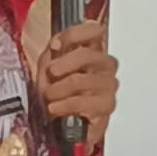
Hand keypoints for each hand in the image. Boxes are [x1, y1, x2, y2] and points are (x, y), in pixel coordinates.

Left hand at [37, 20, 118, 153]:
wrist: (58, 124)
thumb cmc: (56, 91)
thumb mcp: (48, 64)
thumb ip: (55, 49)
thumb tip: (58, 43)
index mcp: (92, 49)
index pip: (94, 30)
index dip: (74, 35)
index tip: (55, 45)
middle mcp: (104, 65)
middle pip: (88, 55)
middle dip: (64, 64)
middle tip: (51, 73)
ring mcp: (108, 85)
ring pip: (83, 80)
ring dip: (59, 89)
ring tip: (50, 96)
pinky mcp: (106, 107)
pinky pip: (84, 102)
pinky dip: (65, 105)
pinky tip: (55, 108)